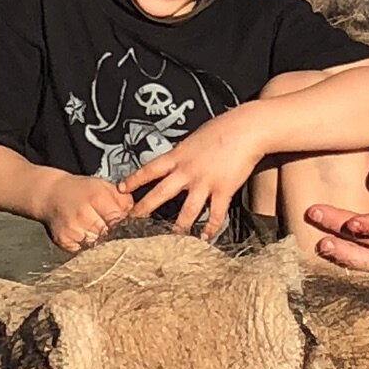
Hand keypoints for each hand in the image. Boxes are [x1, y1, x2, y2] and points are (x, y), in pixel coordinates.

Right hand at [42, 172, 130, 251]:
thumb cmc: (79, 191)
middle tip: (110, 230)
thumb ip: (123, 201)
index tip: (125, 226)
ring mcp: (73, 230)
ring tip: (95, 230)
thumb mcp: (103, 187)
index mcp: (96, 198)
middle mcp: (83, 215)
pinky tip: (83, 234)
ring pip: (98, 246)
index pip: (119, 220)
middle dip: (114, 235)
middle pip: (110, 235)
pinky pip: (84, 251)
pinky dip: (87, 246)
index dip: (124, 224)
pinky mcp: (64, 241)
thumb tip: (139, 217)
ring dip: (101, 242)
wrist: (50, 194)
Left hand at [122, 109, 264, 242]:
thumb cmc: (223, 128)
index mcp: (178, 156)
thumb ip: (184, 153)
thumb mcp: (195, 138)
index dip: (134, 180)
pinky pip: (215, 214)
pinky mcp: (223, 190)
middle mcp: (187, 171)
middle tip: (132, 222)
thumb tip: (176, 159)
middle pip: (160, 194)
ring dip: (178, 227)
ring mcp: (205, 182)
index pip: (150, 169)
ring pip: (187, 210)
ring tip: (169, 240)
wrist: (247, 129)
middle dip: (144, 209)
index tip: (120, 189)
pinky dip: (210, 228)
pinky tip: (205, 237)